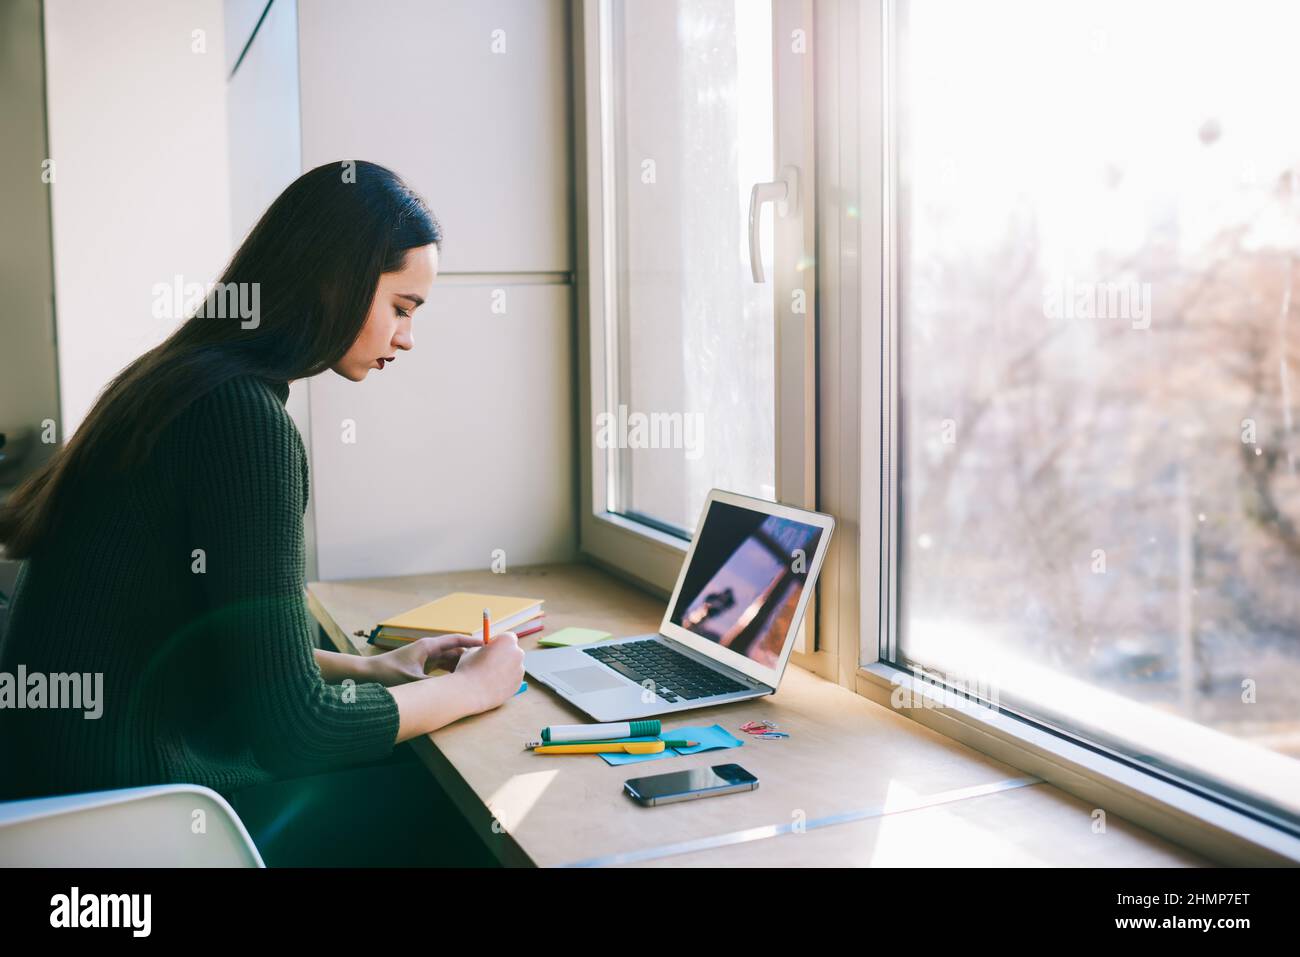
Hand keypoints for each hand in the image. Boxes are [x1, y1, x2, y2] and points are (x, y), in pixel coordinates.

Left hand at [367, 633, 483, 685]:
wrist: (368, 674)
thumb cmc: (388, 673)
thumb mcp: (413, 681)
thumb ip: (434, 685)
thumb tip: (452, 691)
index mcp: (428, 647)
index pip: (456, 640)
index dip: (473, 641)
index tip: (488, 644)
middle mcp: (428, 650)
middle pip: (455, 650)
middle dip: (469, 656)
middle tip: (484, 665)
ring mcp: (424, 658)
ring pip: (448, 660)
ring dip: (459, 666)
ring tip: (474, 675)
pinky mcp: (420, 666)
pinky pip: (441, 667)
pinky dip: (449, 673)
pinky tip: (456, 682)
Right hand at [451, 631, 524, 712]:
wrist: (471, 692)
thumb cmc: (469, 669)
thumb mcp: (471, 650)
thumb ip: (483, 647)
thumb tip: (485, 649)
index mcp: (507, 640)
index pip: (508, 637)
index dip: (499, 642)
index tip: (491, 648)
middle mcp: (518, 653)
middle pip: (513, 651)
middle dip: (504, 655)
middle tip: (491, 661)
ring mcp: (520, 669)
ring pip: (513, 666)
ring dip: (505, 669)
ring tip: (488, 676)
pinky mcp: (519, 684)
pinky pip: (512, 679)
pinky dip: (505, 681)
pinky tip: (492, 684)